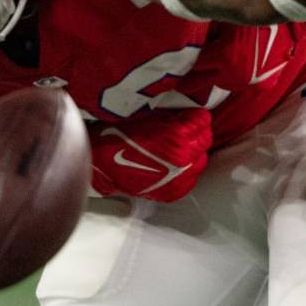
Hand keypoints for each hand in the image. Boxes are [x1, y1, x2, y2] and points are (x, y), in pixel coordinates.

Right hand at [90, 108, 212, 202]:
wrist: (100, 163)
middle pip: (205, 141)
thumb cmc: (119, 135)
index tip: (192, 114)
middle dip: (197, 133)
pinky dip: (186, 171)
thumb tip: (187, 113)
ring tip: (180, 147)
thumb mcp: (148, 116)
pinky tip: (175, 164)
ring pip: (200, 161)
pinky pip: (191, 179)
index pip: (203, 122)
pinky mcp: (173, 192)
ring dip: (193, 152)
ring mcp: (180, 178)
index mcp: (178, 137)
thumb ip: (172, 115)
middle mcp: (184, 159)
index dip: (196, 116)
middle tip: (187, 129)